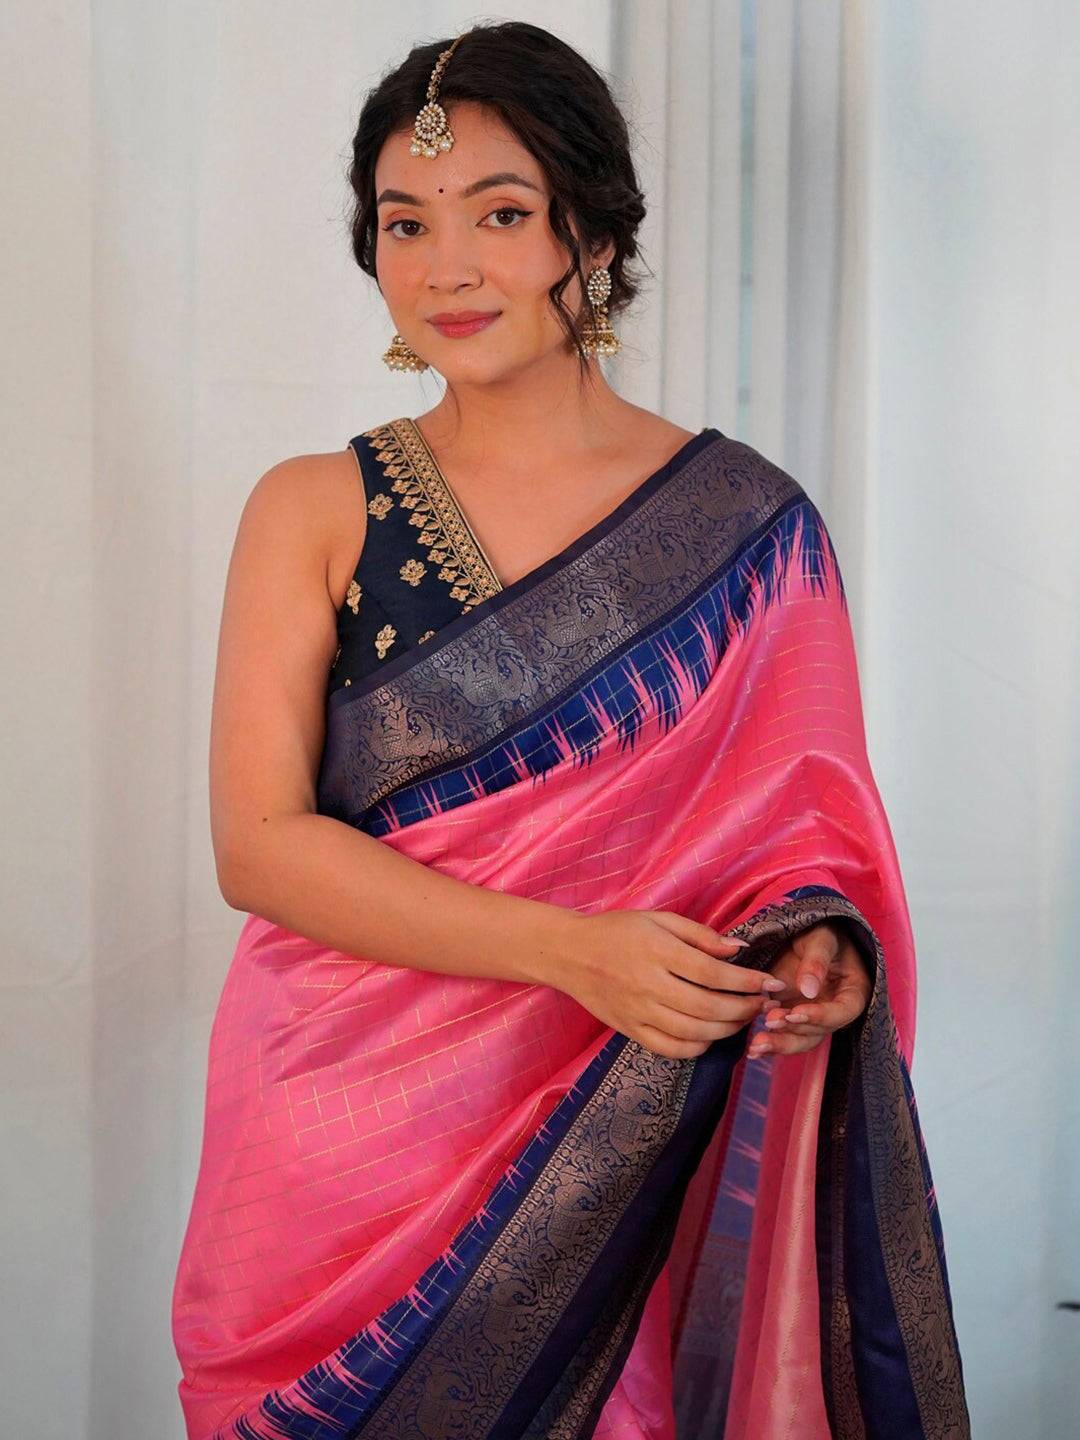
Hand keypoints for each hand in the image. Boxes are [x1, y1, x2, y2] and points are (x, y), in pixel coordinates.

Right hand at [560, 908, 786, 1059]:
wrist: (569, 954)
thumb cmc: (617, 930)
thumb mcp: (659, 919)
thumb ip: (700, 934)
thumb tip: (739, 949)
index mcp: (657, 951)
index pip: (713, 973)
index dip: (747, 981)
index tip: (770, 982)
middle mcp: (648, 984)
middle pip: (708, 1007)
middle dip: (744, 1008)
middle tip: (762, 1003)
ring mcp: (638, 1012)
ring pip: (694, 1033)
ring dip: (727, 1030)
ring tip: (742, 1019)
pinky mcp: (629, 1031)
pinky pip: (670, 1048)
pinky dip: (697, 1048)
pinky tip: (710, 1036)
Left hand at [746, 919, 870, 1058]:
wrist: (802, 934)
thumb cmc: (819, 932)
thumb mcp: (820, 938)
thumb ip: (816, 961)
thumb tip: (808, 989)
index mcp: (853, 991)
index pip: (843, 1011)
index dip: (821, 1016)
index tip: (795, 1012)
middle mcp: (835, 1010)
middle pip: (819, 1031)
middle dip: (794, 1031)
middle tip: (770, 1023)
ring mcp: (813, 1016)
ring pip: (801, 1039)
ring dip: (780, 1044)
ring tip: (757, 1045)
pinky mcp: (793, 1017)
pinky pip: (785, 1035)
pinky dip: (770, 1043)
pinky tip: (752, 1050)